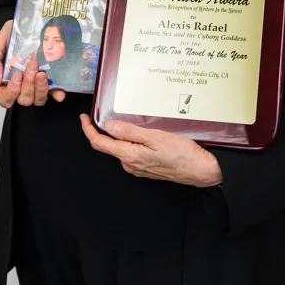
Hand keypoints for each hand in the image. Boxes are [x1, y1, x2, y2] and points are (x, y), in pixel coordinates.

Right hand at [0, 20, 65, 107]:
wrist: (26, 28)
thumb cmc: (9, 39)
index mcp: (6, 83)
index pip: (6, 99)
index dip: (12, 92)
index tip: (17, 75)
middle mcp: (22, 87)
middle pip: (24, 99)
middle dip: (28, 85)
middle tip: (32, 65)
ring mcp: (36, 86)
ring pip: (38, 99)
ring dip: (41, 89)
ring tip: (42, 73)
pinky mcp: (50, 82)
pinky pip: (54, 93)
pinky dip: (56, 94)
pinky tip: (59, 92)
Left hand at [80, 114, 221, 187]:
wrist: (200, 171)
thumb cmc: (181, 154)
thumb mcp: (155, 137)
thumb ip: (130, 132)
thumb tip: (109, 126)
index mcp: (129, 156)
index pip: (99, 144)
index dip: (88, 130)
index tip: (83, 118)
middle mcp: (130, 164)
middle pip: (108, 146)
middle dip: (102, 130)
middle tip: (101, 113)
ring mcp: (138, 167)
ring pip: (120, 148)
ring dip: (118, 134)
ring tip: (123, 118)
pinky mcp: (146, 167)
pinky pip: (130, 151)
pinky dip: (128, 140)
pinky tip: (137, 131)